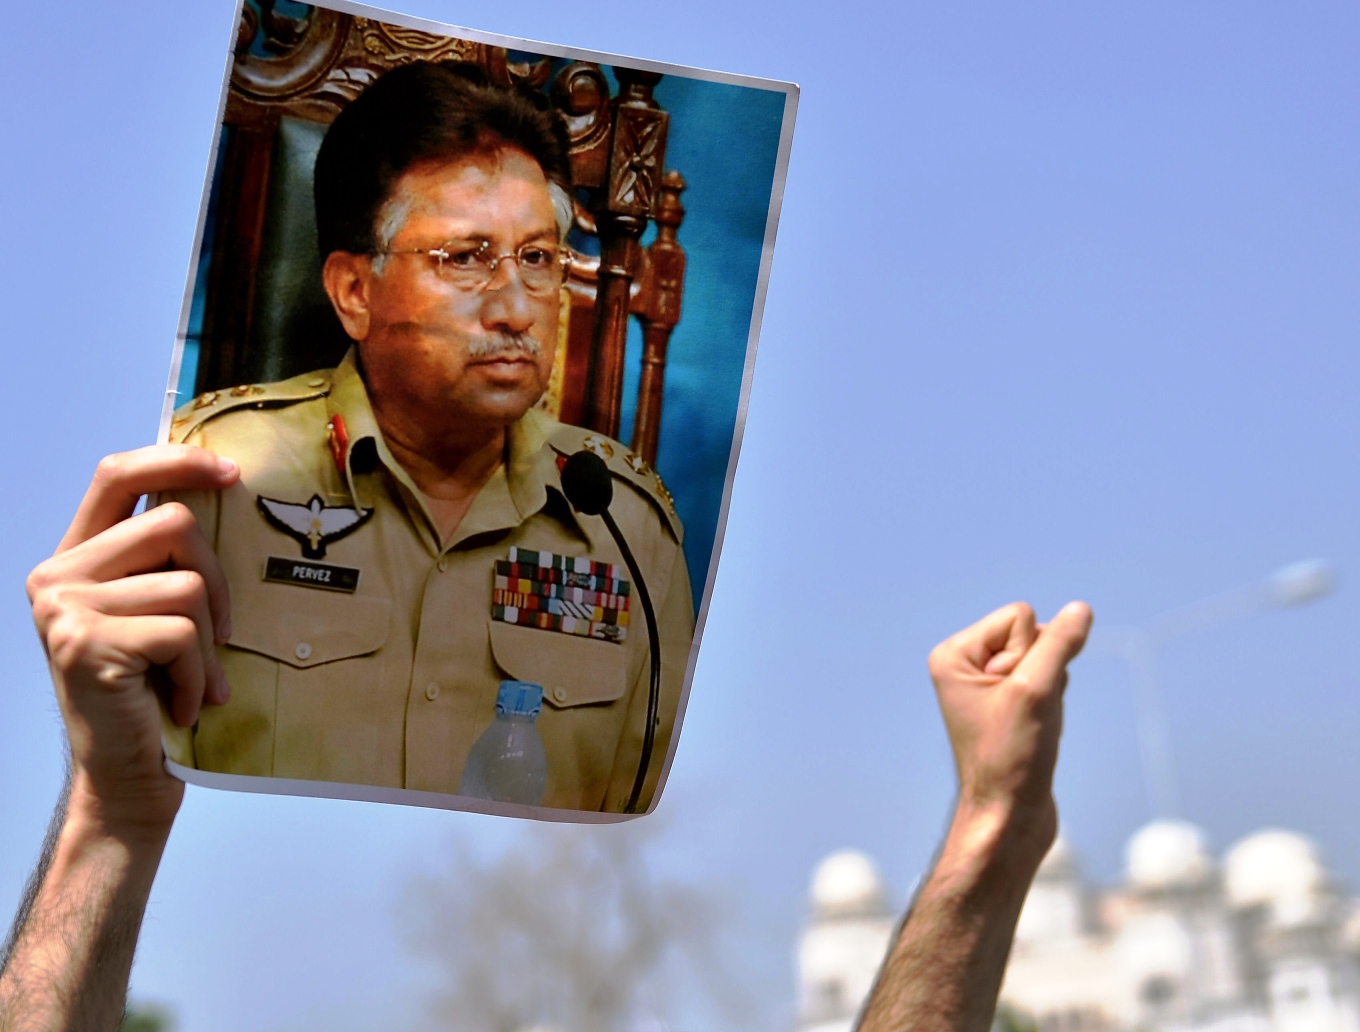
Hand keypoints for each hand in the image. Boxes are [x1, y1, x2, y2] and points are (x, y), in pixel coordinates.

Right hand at [26, 445, 238, 833]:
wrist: (126, 780)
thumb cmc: (153, 696)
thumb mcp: (157, 615)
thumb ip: (167, 562)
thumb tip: (228, 492)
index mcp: (74, 559)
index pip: (117, 475)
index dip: (176, 460)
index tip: (230, 472)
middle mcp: (57, 576)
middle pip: (174, 524)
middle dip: (219, 580)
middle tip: (218, 635)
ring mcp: (65, 609)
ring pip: (189, 583)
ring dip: (209, 641)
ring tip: (191, 679)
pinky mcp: (86, 644)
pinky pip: (184, 633)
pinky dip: (199, 674)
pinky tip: (181, 704)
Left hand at [928, 601, 1092, 857]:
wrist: (1009, 819)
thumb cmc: (1013, 757)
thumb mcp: (1038, 691)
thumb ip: (1059, 643)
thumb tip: (1080, 608)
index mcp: (954, 654)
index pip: (1020, 617)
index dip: (1031, 656)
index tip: (1012, 700)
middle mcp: (965, 666)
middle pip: (1033, 635)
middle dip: (1044, 674)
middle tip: (1024, 717)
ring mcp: (986, 686)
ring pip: (1045, 660)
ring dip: (1051, 692)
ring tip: (1031, 728)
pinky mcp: (1007, 706)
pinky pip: (1047, 683)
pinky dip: (1053, 705)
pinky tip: (1040, 734)